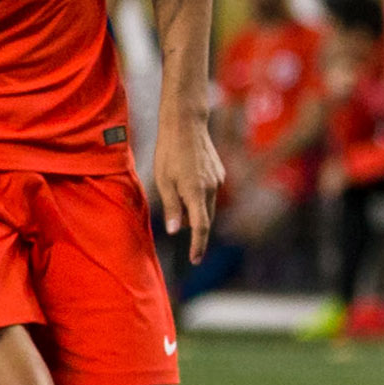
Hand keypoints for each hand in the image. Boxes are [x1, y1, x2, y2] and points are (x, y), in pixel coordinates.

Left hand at [154, 108, 223, 252]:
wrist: (186, 124)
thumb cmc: (169, 152)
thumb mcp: (163, 181)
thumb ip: (172, 207)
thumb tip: (175, 231)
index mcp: (196, 192)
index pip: (200, 227)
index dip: (198, 245)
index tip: (195, 260)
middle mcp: (211, 188)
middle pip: (205, 218)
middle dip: (192, 225)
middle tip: (176, 218)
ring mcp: (218, 180)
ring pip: (208, 205)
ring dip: (195, 209)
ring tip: (177, 191)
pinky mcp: (220, 173)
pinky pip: (210, 193)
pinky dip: (200, 196)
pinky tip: (187, 179)